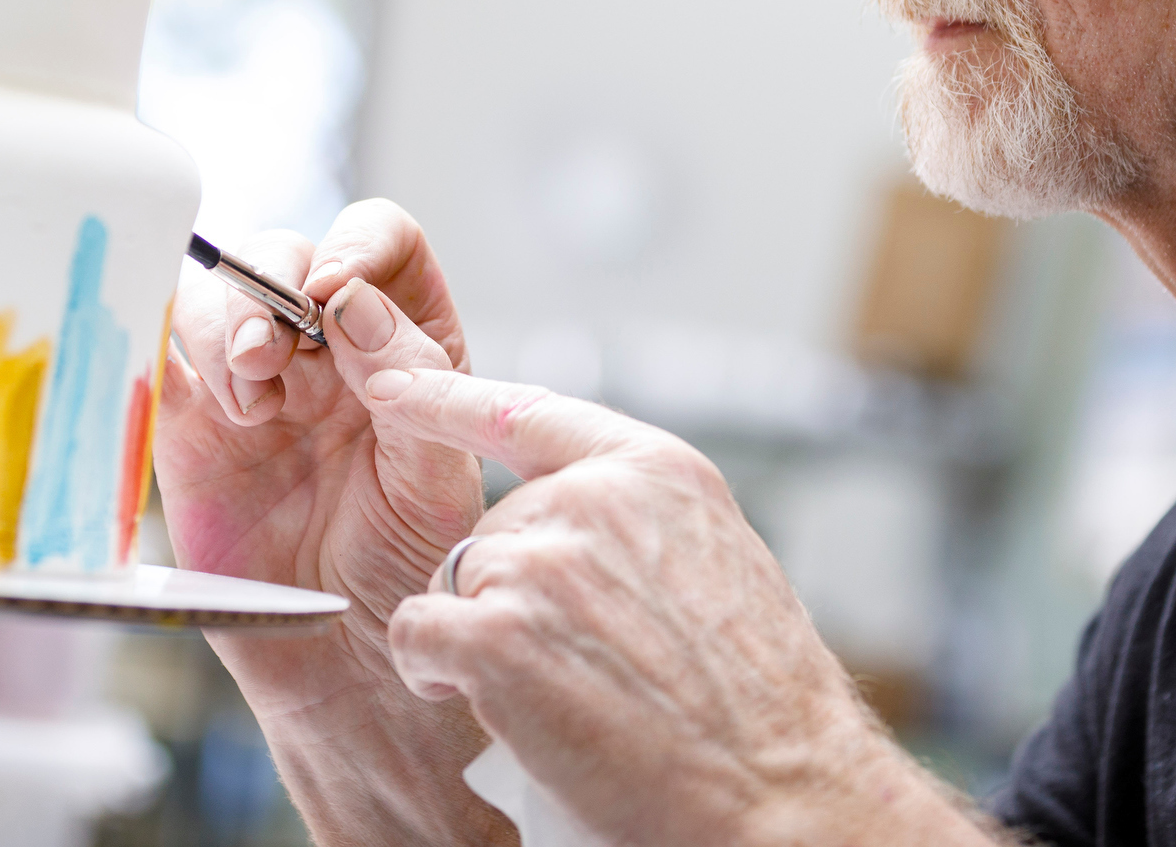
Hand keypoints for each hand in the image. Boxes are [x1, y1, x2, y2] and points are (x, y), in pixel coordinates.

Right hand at [152, 202, 509, 842]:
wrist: (350, 667)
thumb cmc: (409, 572)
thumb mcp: (435, 477)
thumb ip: (410, 380)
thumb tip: (352, 301)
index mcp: (401, 337)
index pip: (379, 240)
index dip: (356, 245)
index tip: (338, 293)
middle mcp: (324, 346)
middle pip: (283, 254)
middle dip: (272, 283)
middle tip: (276, 353)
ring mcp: (252, 382)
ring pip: (214, 293)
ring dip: (224, 323)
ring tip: (251, 397)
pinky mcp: (188, 424)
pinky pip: (157, 356)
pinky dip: (167, 354)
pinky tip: (214, 405)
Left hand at [361, 366, 993, 846]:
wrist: (784, 792)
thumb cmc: (761, 705)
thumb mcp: (717, 564)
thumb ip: (638, 525)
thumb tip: (572, 527)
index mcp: (655, 471)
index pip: (528, 411)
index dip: (448, 397)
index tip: (391, 383)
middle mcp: (593, 499)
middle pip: (492, 530)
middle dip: (509, 597)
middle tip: (577, 667)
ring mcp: (540, 564)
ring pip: (456, 585)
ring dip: (480, 642)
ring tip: (559, 697)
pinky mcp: (494, 637)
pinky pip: (419, 635)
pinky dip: (438, 676)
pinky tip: (503, 710)